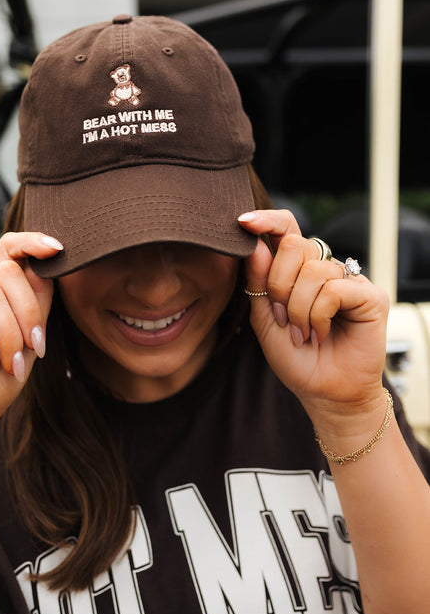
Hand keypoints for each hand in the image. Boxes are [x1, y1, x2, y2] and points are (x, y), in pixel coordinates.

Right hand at [0, 232, 61, 444]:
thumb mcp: (28, 340)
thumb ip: (37, 303)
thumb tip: (48, 265)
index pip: (10, 251)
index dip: (32, 242)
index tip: (57, 249)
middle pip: (7, 271)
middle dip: (28, 312)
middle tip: (33, 348)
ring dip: (8, 333)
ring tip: (8, 362)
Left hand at [238, 210, 388, 416]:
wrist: (323, 393)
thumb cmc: (296, 359)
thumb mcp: (265, 319)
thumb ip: (258, 283)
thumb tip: (256, 245)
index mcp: (300, 270)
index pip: (287, 230)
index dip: (267, 220)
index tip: (243, 223)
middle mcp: (326, 269)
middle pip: (294, 246)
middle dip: (278, 285)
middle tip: (283, 318)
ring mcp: (350, 280)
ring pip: (313, 271)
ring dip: (298, 309)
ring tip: (303, 334)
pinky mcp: (370, 296)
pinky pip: (333, 289)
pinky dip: (318, 315)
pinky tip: (321, 333)